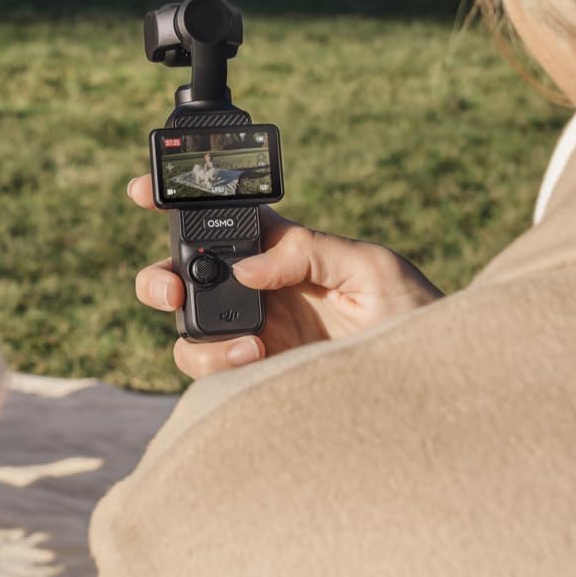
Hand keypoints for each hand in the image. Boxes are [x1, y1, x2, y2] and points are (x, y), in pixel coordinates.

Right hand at [129, 175, 442, 379]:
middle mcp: (259, 290)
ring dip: (195, 331)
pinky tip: (255, 360)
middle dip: (159, 277)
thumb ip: (308, 251)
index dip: (176, 200)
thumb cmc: (413, 315)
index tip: (144, 191)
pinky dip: (215, 365)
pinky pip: (208, 370)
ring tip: (249, 344)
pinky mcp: (255, 377)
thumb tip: (248, 266)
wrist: (431, 386)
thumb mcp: (371, 267)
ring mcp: (253, 335)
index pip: (221, 217)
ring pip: (187, 328)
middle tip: (170, 287)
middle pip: (184, 275)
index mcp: (284, 249)